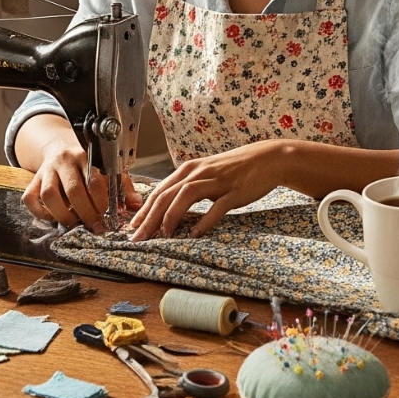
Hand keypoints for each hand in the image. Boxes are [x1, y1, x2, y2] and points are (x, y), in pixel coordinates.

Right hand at [22, 129, 142, 227]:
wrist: (59, 146)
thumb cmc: (87, 162)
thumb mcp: (108, 167)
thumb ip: (122, 186)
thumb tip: (136, 204)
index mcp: (86, 156)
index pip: (95, 181)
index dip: (102, 203)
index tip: (109, 219)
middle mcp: (64, 161)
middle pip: (73, 190)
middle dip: (86, 213)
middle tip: (95, 227)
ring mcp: (46, 171)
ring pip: (48, 195)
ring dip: (63, 215)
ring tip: (74, 224)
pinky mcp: (33, 180)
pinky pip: (30, 198)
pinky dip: (39, 213)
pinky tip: (53, 218)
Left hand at [129, 141, 289, 239]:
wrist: (267, 160)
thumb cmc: (235, 169)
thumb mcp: (207, 174)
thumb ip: (188, 187)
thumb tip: (168, 206)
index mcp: (189, 169)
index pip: (159, 191)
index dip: (143, 210)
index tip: (132, 228)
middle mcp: (199, 172)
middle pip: (166, 195)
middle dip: (149, 218)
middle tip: (138, 237)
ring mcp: (216, 181)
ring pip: (185, 196)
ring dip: (171, 216)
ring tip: (163, 235)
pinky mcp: (234, 191)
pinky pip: (216, 207)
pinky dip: (203, 221)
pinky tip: (194, 234)